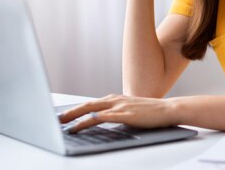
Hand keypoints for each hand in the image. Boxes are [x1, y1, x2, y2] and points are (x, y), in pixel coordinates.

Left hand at [58, 94, 177, 132]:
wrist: (167, 110)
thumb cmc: (150, 113)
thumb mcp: (129, 111)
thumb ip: (116, 114)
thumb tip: (102, 122)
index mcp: (115, 99)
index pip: (91, 104)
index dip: (76, 109)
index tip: (63, 116)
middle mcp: (115, 100)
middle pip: (87, 105)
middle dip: (70, 112)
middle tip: (56, 119)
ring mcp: (119, 106)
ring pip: (92, 109)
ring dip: (75, 116)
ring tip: (63, 124)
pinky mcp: (125, 114)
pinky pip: (103, 117)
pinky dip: (90, 120)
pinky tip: (82, 124)